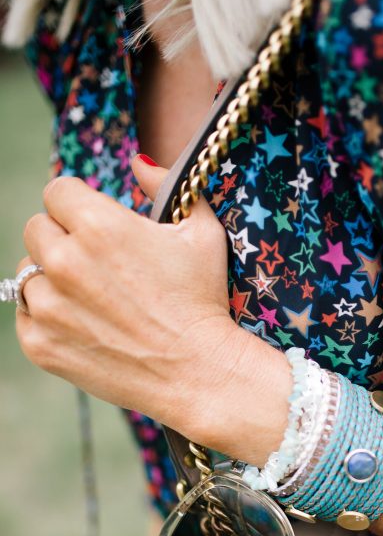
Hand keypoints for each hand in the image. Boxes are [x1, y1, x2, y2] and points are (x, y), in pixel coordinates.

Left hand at [14, 157, 289, 461]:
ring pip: (28, 273)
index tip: (96, 225)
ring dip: (53, 280)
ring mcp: (48, 306)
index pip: (57, 191)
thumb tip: (138, 162)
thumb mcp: (201, 232)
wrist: (199, 373)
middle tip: (97, 265)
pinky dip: (48, 319)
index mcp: (98, 224)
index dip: (79, 206)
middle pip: (36, 228)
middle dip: (63, 239)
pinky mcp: (40, 344)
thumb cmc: (203, 301)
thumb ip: (167, 184)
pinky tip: (85, 325)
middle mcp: (65, 261)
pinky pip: (26, 315)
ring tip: (94, 299)